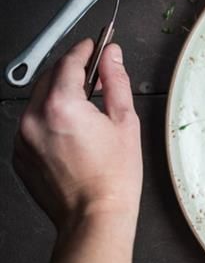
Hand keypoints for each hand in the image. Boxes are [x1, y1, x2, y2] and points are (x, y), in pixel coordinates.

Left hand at [13, 39, 142, 231]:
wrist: (94, 216)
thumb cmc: (113, 177)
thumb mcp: (125, 121)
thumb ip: (116, 81)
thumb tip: (111, 56)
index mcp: (62, 107)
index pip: (69, 62)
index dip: (85, 49)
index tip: (94, 45)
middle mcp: (35, 119)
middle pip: (50, 77)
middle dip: (72, 70)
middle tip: (95, 75)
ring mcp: (23, 138)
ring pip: (38, 100)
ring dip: (59, 94)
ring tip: (86, 108)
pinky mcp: (19, 155)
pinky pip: (32, 124)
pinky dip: (49, 118)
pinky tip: (72, 131)